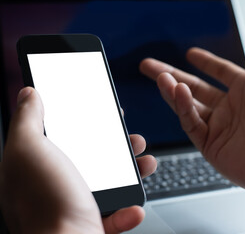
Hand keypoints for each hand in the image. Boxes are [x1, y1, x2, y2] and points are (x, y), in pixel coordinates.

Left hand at [0, 87, 155, 233]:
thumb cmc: (45, 204)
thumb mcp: (30, 150)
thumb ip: (28, 119)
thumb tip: (29, 93)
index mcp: (37, 167)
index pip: (63, 135)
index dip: (84, 120)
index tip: (104, 110)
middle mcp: (55, 187)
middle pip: (92, 158)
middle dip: (118, 145)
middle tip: (132, 137)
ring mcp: (74, 207)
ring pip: (110, 184)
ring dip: (132, 172)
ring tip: (146, 163)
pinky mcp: (92, 226)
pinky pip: (117, 214)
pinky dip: (129, 210)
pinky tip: (133, 207)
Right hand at [140, 6, 244, 191]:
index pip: (221, 72)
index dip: (206, 62)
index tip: (191, 54)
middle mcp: (232, 109)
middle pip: (195, 88)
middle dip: (171, 75)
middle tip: (150, 65)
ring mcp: (220, 127)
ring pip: (188, 105)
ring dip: (172, 90)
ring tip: (159, 75)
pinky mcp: (211, 145)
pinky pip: (190, 123)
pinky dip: (182, 107)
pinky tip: (177, 92)